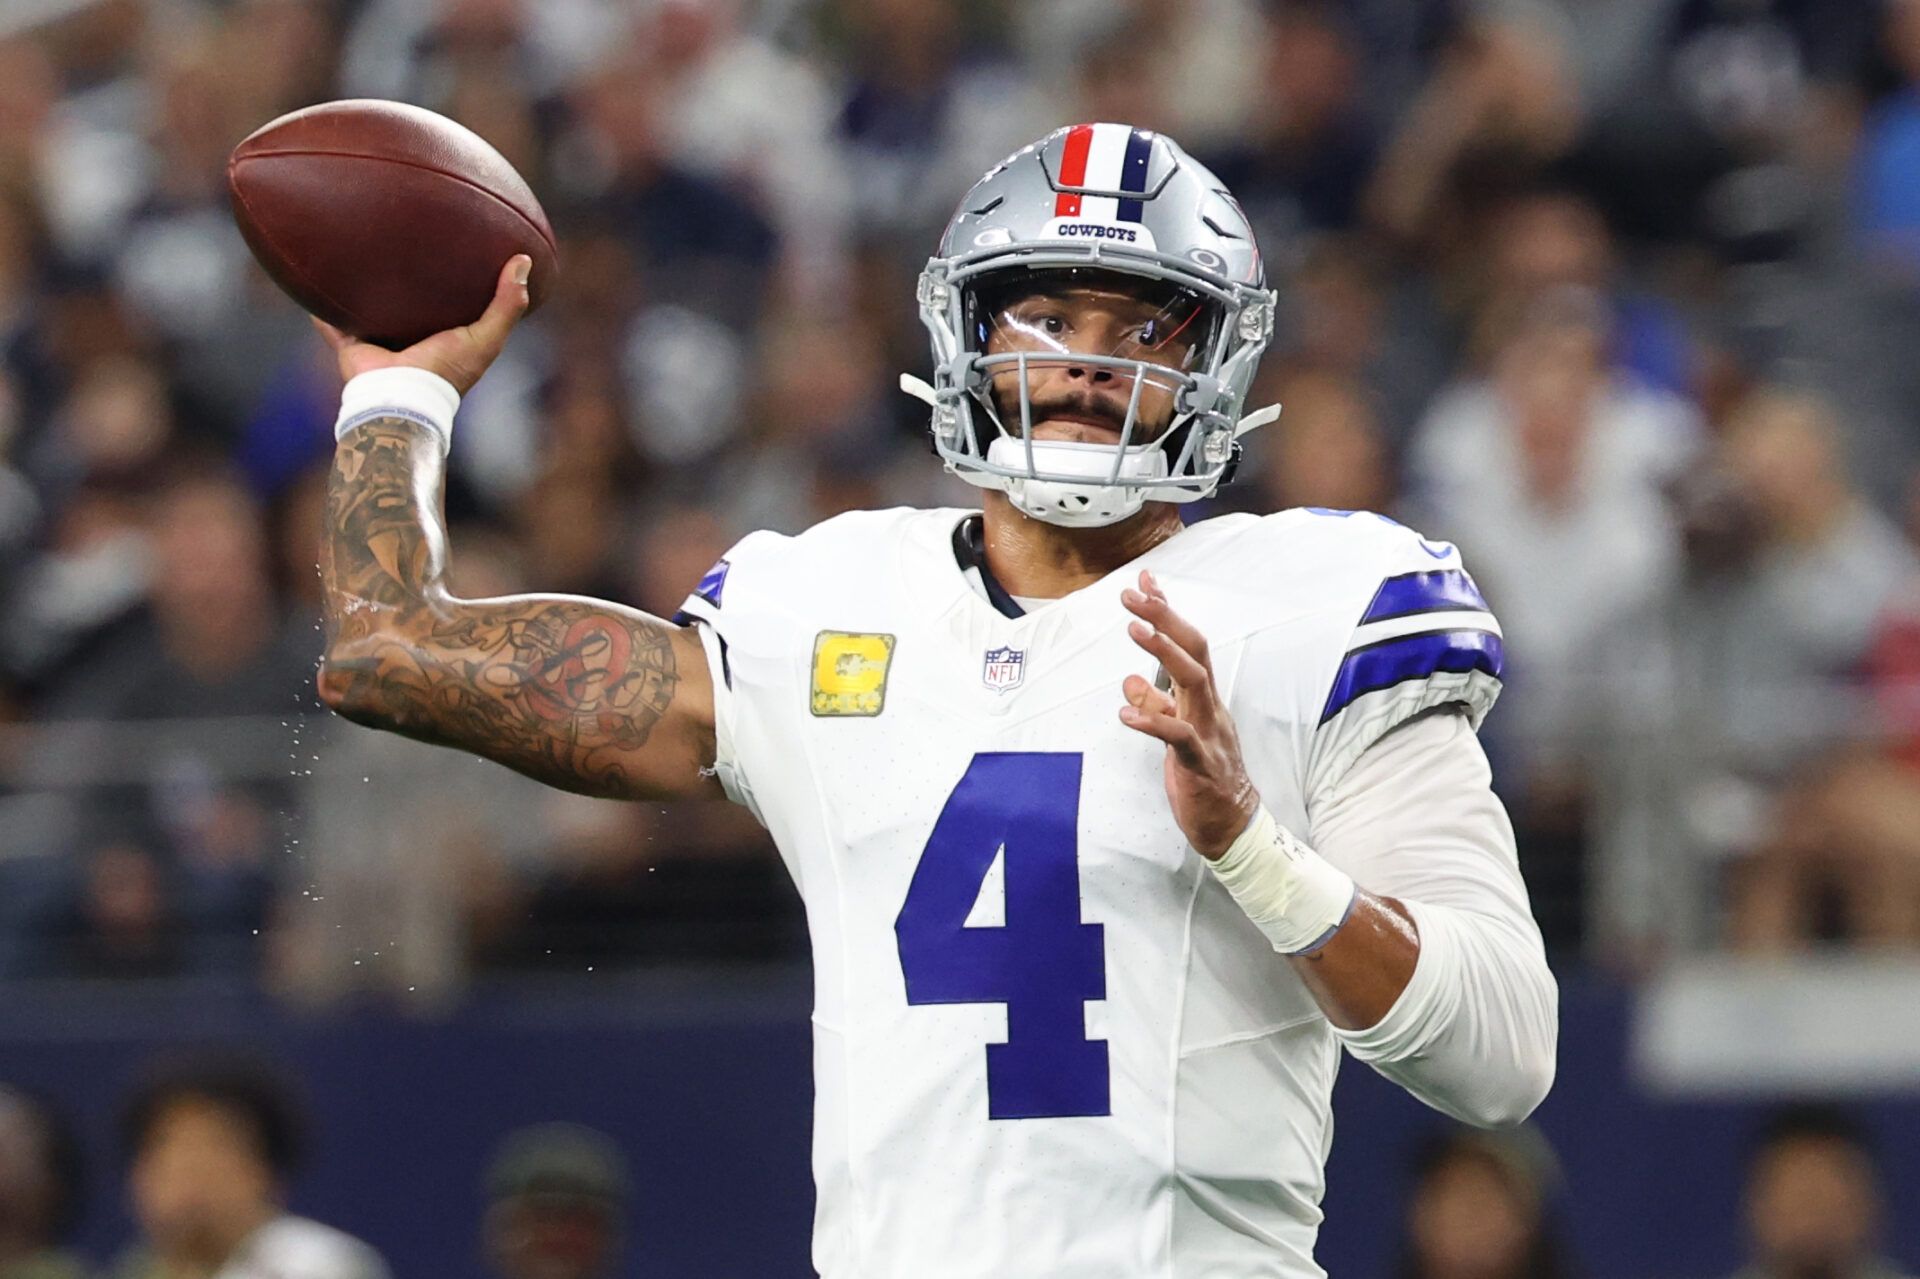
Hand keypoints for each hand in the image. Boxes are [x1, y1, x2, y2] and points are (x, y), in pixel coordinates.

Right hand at [313, 255, 531, 395]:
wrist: (399, 397)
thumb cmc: (445, 371)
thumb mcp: (485, 338)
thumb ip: (507, 304)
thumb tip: (523, 260)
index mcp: (444, 338)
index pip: (452, 305)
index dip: (457, 281)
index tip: (459, 249)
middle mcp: (412, 338)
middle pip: (408, 303)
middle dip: (406, 279)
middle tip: (406, 242)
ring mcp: (381, 342)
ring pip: (371, 308)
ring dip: (364, 289)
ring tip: (358, 254)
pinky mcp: (352, 344)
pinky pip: (332, 322)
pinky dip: (323, 308)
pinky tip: (313, 281)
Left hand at [1118, 569, 1259, 858]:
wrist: (1231, 824)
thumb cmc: (1204, 775)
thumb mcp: (1174, 732)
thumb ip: (1156, 705)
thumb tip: (1131, 680)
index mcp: (1203, 698)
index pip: (1188, 644)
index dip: (1167, 612)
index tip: (1146, 582)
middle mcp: (1210, 706)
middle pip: (1194, 650)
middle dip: (1164, 618)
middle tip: (1132, 595)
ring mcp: (1208, 731)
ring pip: (1192, 681)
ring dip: (1162, 651)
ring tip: (1132, 629)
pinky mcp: (1199, 761)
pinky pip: (1178, 735)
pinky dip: (1151, 721)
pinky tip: (1124, 713)